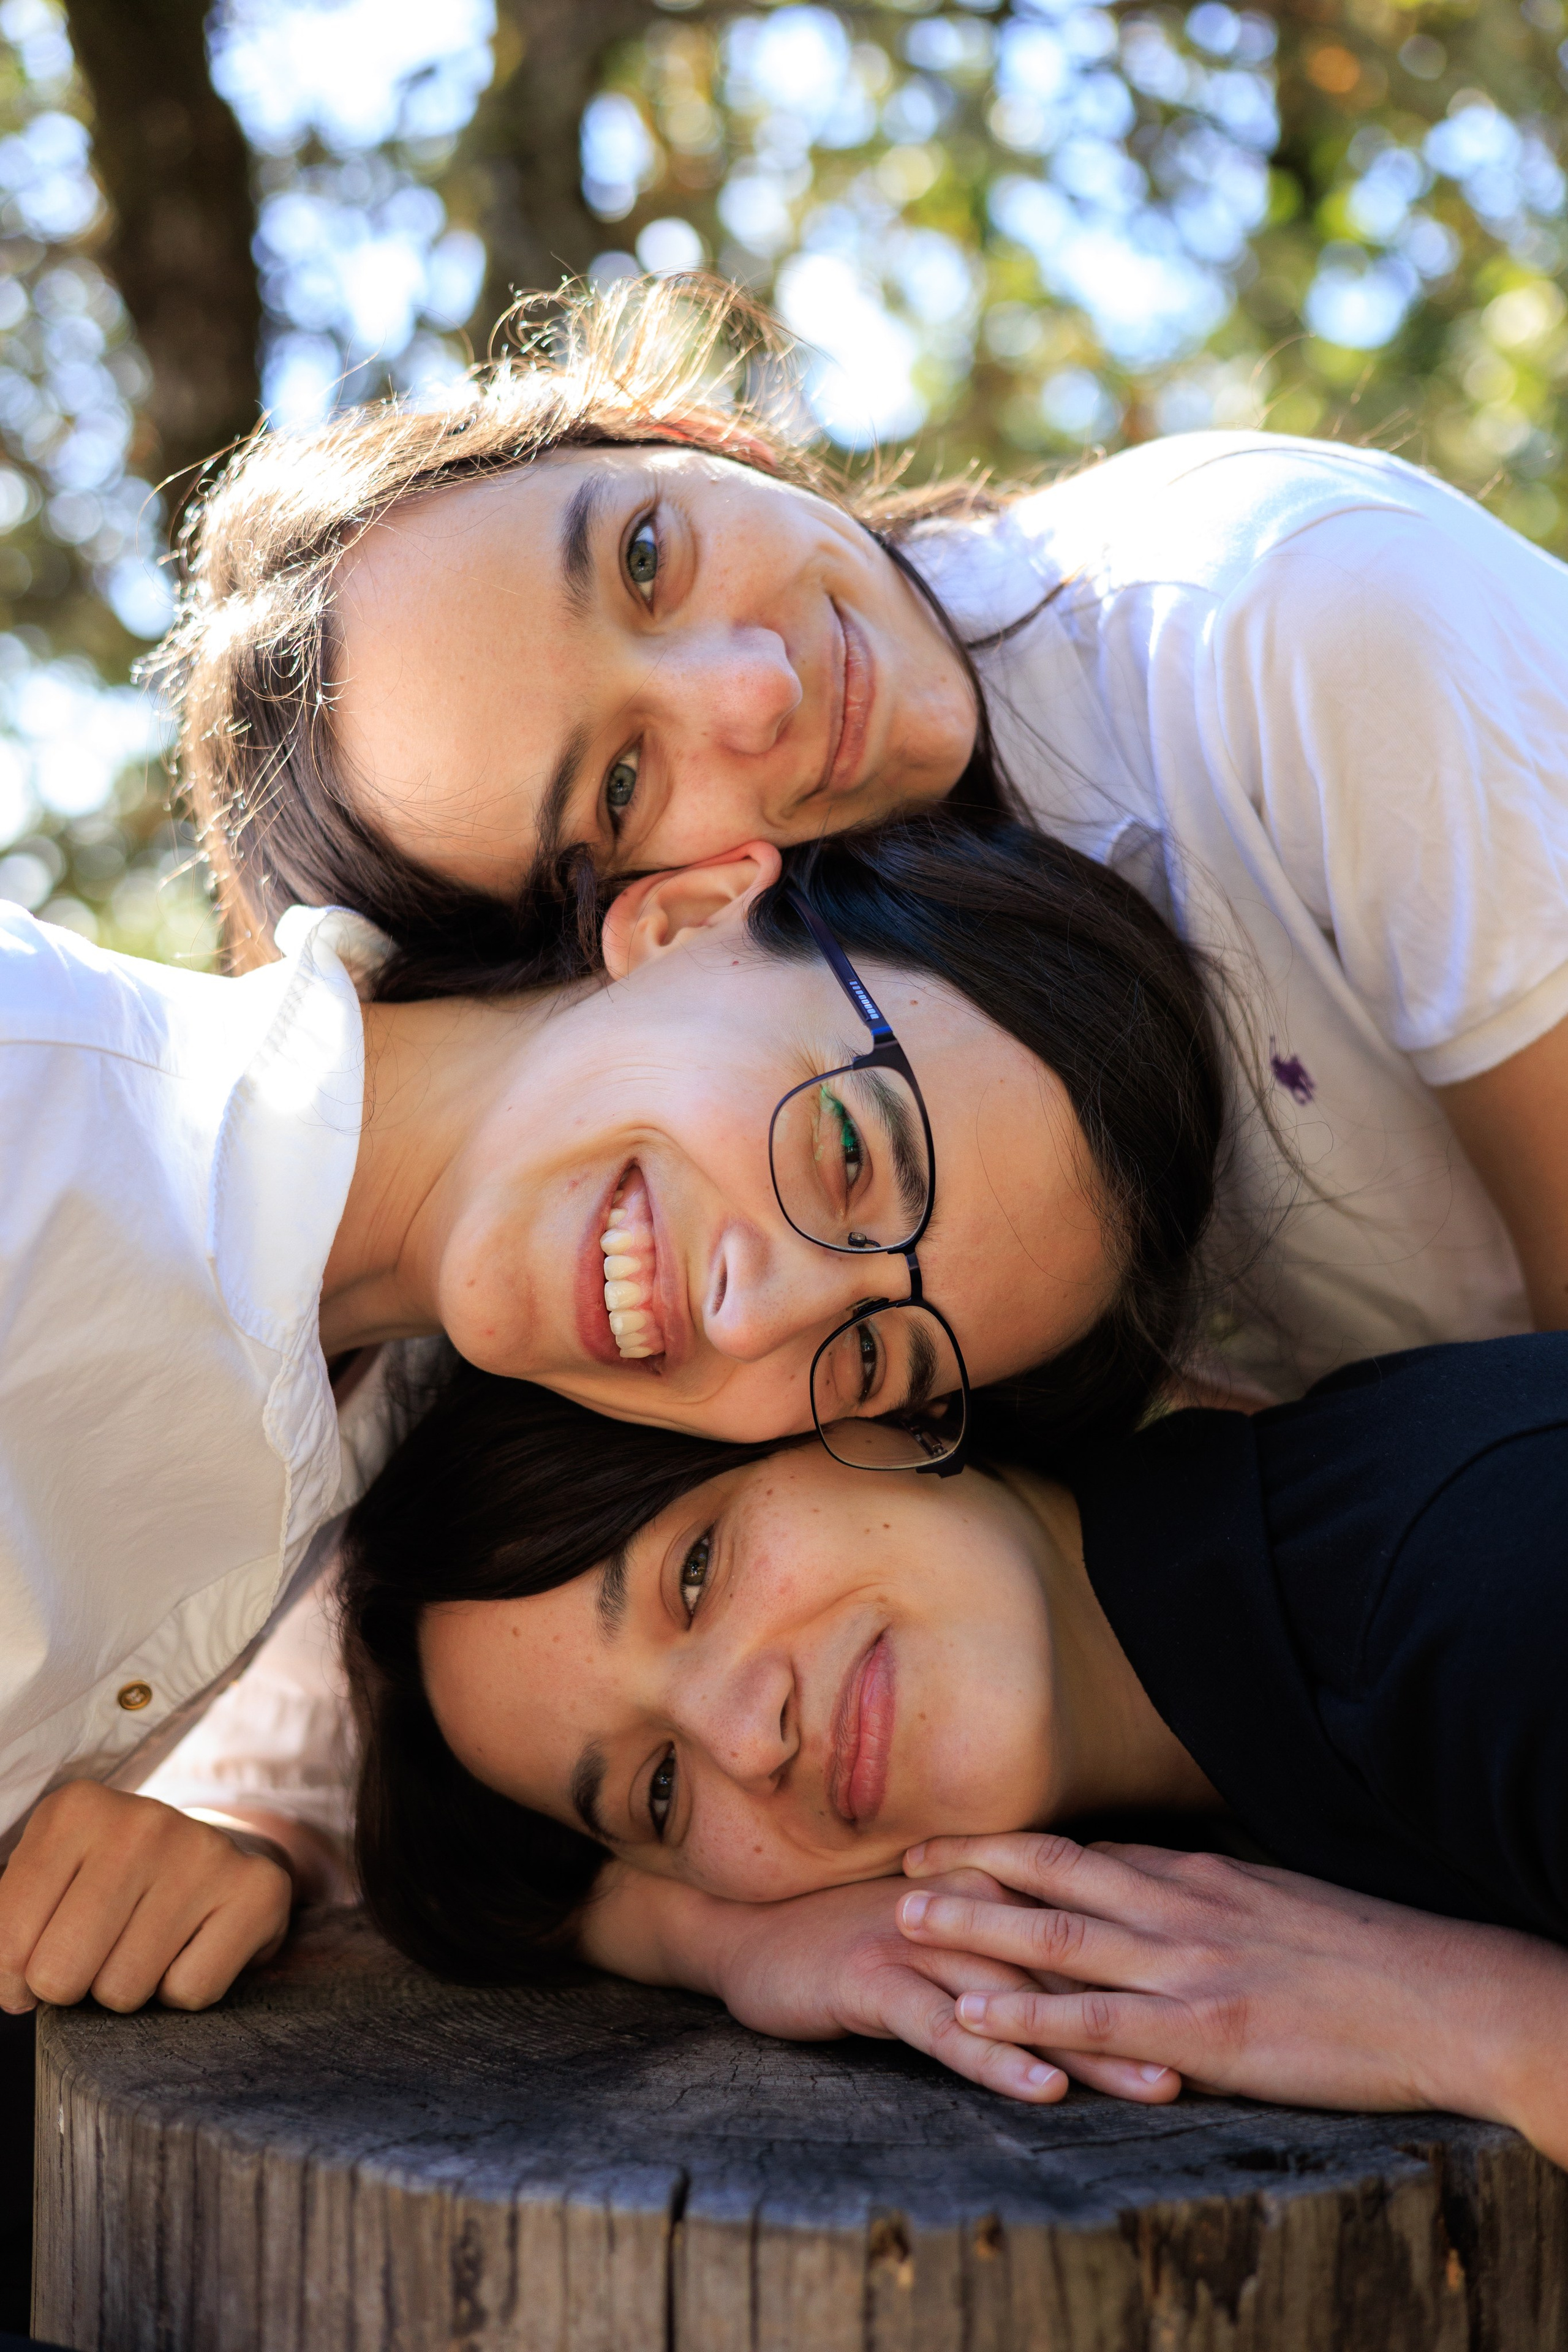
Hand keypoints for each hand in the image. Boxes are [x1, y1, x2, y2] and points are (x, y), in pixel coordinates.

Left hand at [0, 1781, 290, 2014]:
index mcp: (75, 1810)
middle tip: (96, 1955)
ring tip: (144, 1946)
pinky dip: (181, 1991)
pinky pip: (189, 1992)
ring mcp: (204, 1851)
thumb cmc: (109, 1884)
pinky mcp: (257, 1889)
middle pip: (62, 1972)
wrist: (211, 1857)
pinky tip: (188, 1948)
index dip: (15, 1976)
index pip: (7, 1940)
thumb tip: (10, 1989)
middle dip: (71, 1986)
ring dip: (127, 1989)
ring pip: (124, 1990)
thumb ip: (4, 1926)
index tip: (38, 1959)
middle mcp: (143, 1820)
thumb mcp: (46, 1880)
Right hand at [583, 1861, 1178, 2106]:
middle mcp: (969, 1912)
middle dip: (1153, 2009)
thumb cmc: (861, 1943)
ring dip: (1093, 2043)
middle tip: (1228, 2056)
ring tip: (1157, 2087)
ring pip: (1020, 1996)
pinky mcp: (874, 1979)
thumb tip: (1108, 1971)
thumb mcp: (950, 1937)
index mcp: (995, 1896)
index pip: (1094, 1931)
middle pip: (1076, 1963)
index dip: (1165, 1967)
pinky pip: (943, 2023)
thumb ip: (1018, 1945)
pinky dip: (993, 2054)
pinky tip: (1037, 2087)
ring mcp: (920, 1944)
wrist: (752, 1936)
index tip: (1241, 2004)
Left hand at [899, 1832, 1567, 2160]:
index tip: (957, 1838)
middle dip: (973, 1863)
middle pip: (1054, 1872)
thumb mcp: (1278, 1903)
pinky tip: (973, 2014)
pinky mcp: (1202, 2031)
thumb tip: (1173, 1889)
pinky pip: (1095, 2019)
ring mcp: (1186, 1967)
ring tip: (906, 1918)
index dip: (1015, 1844)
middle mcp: (1180, 1907)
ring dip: (976, 1925)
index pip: (1087, 1850)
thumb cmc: (1368, 1956)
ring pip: (1056, 1935)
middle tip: (904, 1858)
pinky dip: (1026, 2014)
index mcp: (1200, 1876)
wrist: (1439, 1995)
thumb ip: (1215, 1898)